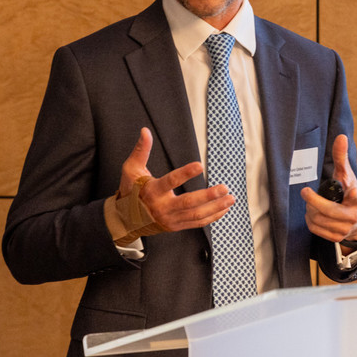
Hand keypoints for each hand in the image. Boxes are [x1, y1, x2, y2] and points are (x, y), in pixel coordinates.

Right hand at [119, 128, 234, 231]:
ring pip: (196, 215)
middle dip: (208, 196)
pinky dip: (212, 217)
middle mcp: (162, 207)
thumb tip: (145, 131)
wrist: (127, 219)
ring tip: (230, 198)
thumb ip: (141, 150)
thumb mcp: (131, 169)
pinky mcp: (176, 226)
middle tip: (224, 188)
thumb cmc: (131, 191)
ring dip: (215, 207)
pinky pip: (197, 223)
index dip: (185, 174)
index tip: (200, 165)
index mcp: (152, 191)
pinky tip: (223, 209)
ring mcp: (170, 219)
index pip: (170, 181)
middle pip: (188, 203)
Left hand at [301, 133, 356, 244]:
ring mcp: (344, 229)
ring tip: (310, 202)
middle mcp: (352, 216)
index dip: (354, 195)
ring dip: (310, 210)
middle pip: (328, 210)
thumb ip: (341, 157)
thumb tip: (341, 137)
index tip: (353, 190)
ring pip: (319, 219)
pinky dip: (310, 220)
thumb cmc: (349, 192)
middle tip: (305, 192)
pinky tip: (312, 213)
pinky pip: (316, 229)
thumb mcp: (347, 175)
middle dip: (313, 201)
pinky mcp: (336, 238)